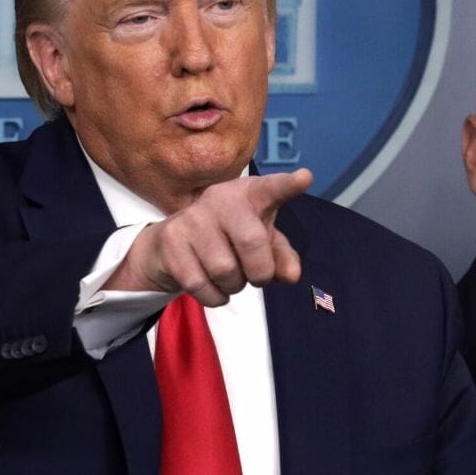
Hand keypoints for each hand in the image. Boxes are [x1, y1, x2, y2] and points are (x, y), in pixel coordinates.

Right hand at [104, 168, 312, 305]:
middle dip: (260, 272)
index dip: (287, 185)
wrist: (170, 246)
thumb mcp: (260, 245)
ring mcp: (192, 217)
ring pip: (225, 270)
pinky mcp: (170, 240)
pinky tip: (211, 286)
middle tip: (256, 277)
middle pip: (252, 242)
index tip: (304, 179)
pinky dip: (214, 297)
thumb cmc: (227, 240)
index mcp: (248, 194)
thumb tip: (290, 275)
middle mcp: (219, 198)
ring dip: (233, 286)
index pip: (270, 189)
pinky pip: (201, 285)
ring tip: (228, 276)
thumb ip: (280, 257)